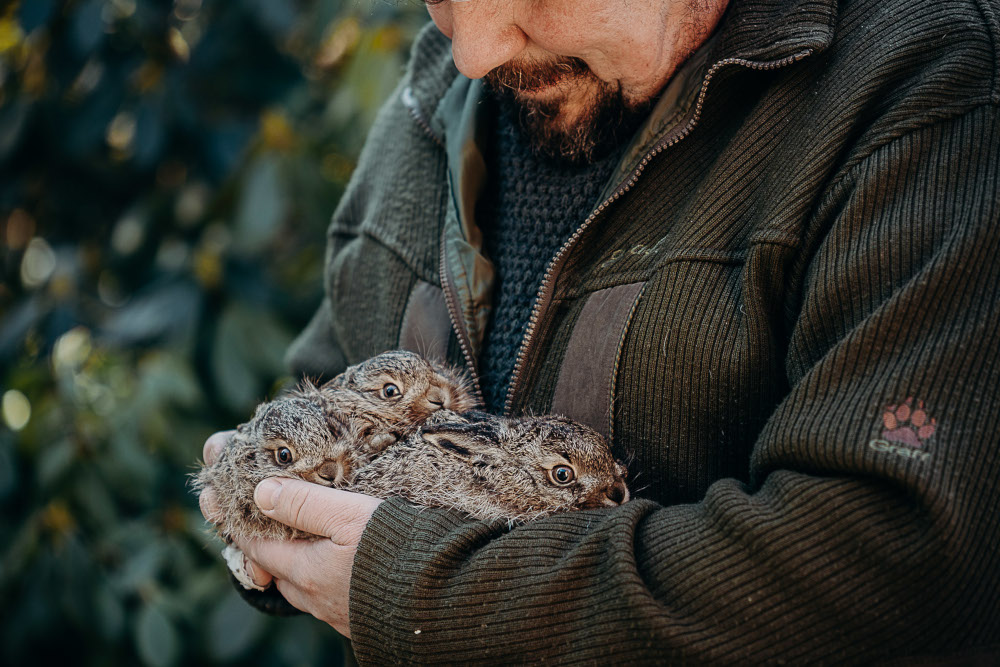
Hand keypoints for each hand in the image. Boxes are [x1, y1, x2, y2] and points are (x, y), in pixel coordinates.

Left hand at [198, 430, 382, 637]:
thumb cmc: (398, 551)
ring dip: (301, 565)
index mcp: (306, 571)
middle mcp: (317, 598)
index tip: (223, 505)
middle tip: (271, 522)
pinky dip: (328, 577)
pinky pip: (333, 597)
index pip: (256, 547)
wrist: (446, 597)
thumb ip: (304, 503)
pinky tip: (347, 565)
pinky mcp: (364, 619)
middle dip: (271, 548)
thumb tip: (261, 493)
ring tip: (311, 541)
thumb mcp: (349, 515)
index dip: (238, 524)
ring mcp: (340, 613)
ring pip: (306, 587)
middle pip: (279, 570)